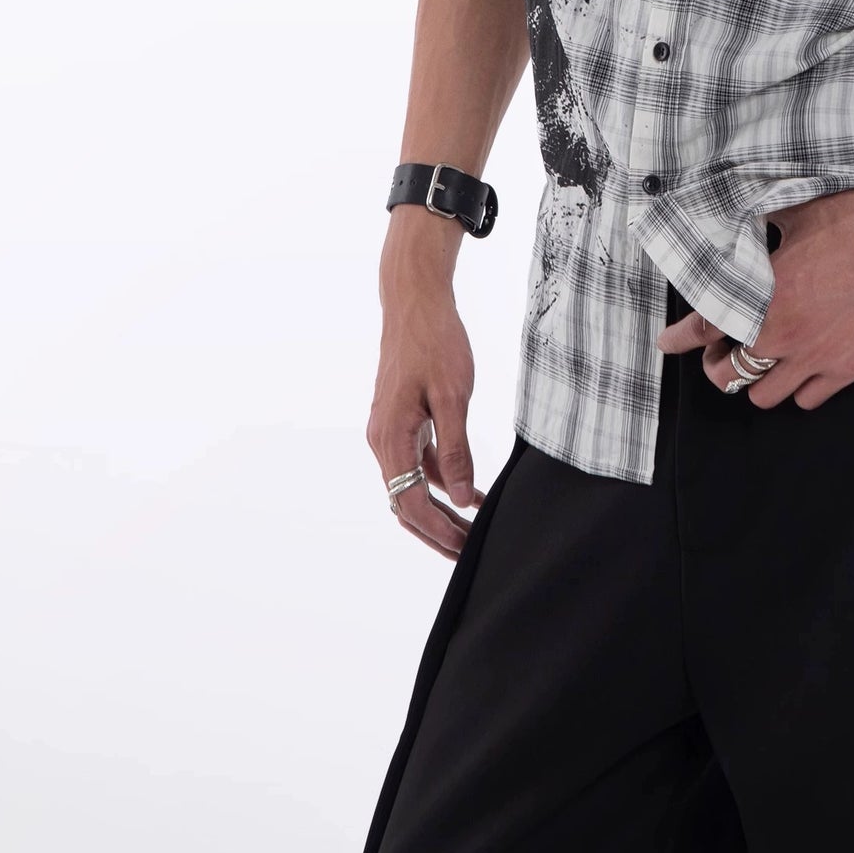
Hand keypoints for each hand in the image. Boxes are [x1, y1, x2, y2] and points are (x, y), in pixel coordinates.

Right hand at [368, 212, 485, 558]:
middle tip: (469, 551)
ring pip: (411, 486)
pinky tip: (467, 489)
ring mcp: (390, 431)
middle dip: (437, 532)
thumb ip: (456, 449)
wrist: (415, 301)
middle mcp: (382, 440)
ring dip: (439, 511)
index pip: (411, 502)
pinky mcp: (402, 421)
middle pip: (406, 503)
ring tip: (471, 529)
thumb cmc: (434, 341)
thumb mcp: (453, 396)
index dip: (439, 531)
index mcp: (390, 438)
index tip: (465, 547)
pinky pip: (417, 463)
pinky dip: (439, 482)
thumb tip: (464, 498)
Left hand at [654, 189, 853, 409]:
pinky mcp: (845, 370)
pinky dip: (798, 390)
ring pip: (764, 396)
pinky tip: (800, 371)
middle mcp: (781, 334)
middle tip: (720, 354)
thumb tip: (747, 220)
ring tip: (762, 364)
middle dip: (717, 367)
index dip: (680, 338)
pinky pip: (807, 400)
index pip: (706, 325)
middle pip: (728, 376)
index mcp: (764, 295)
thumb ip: (765, 227)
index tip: (667, 343)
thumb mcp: (798, 214)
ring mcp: (814, 357)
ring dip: (757, 381)